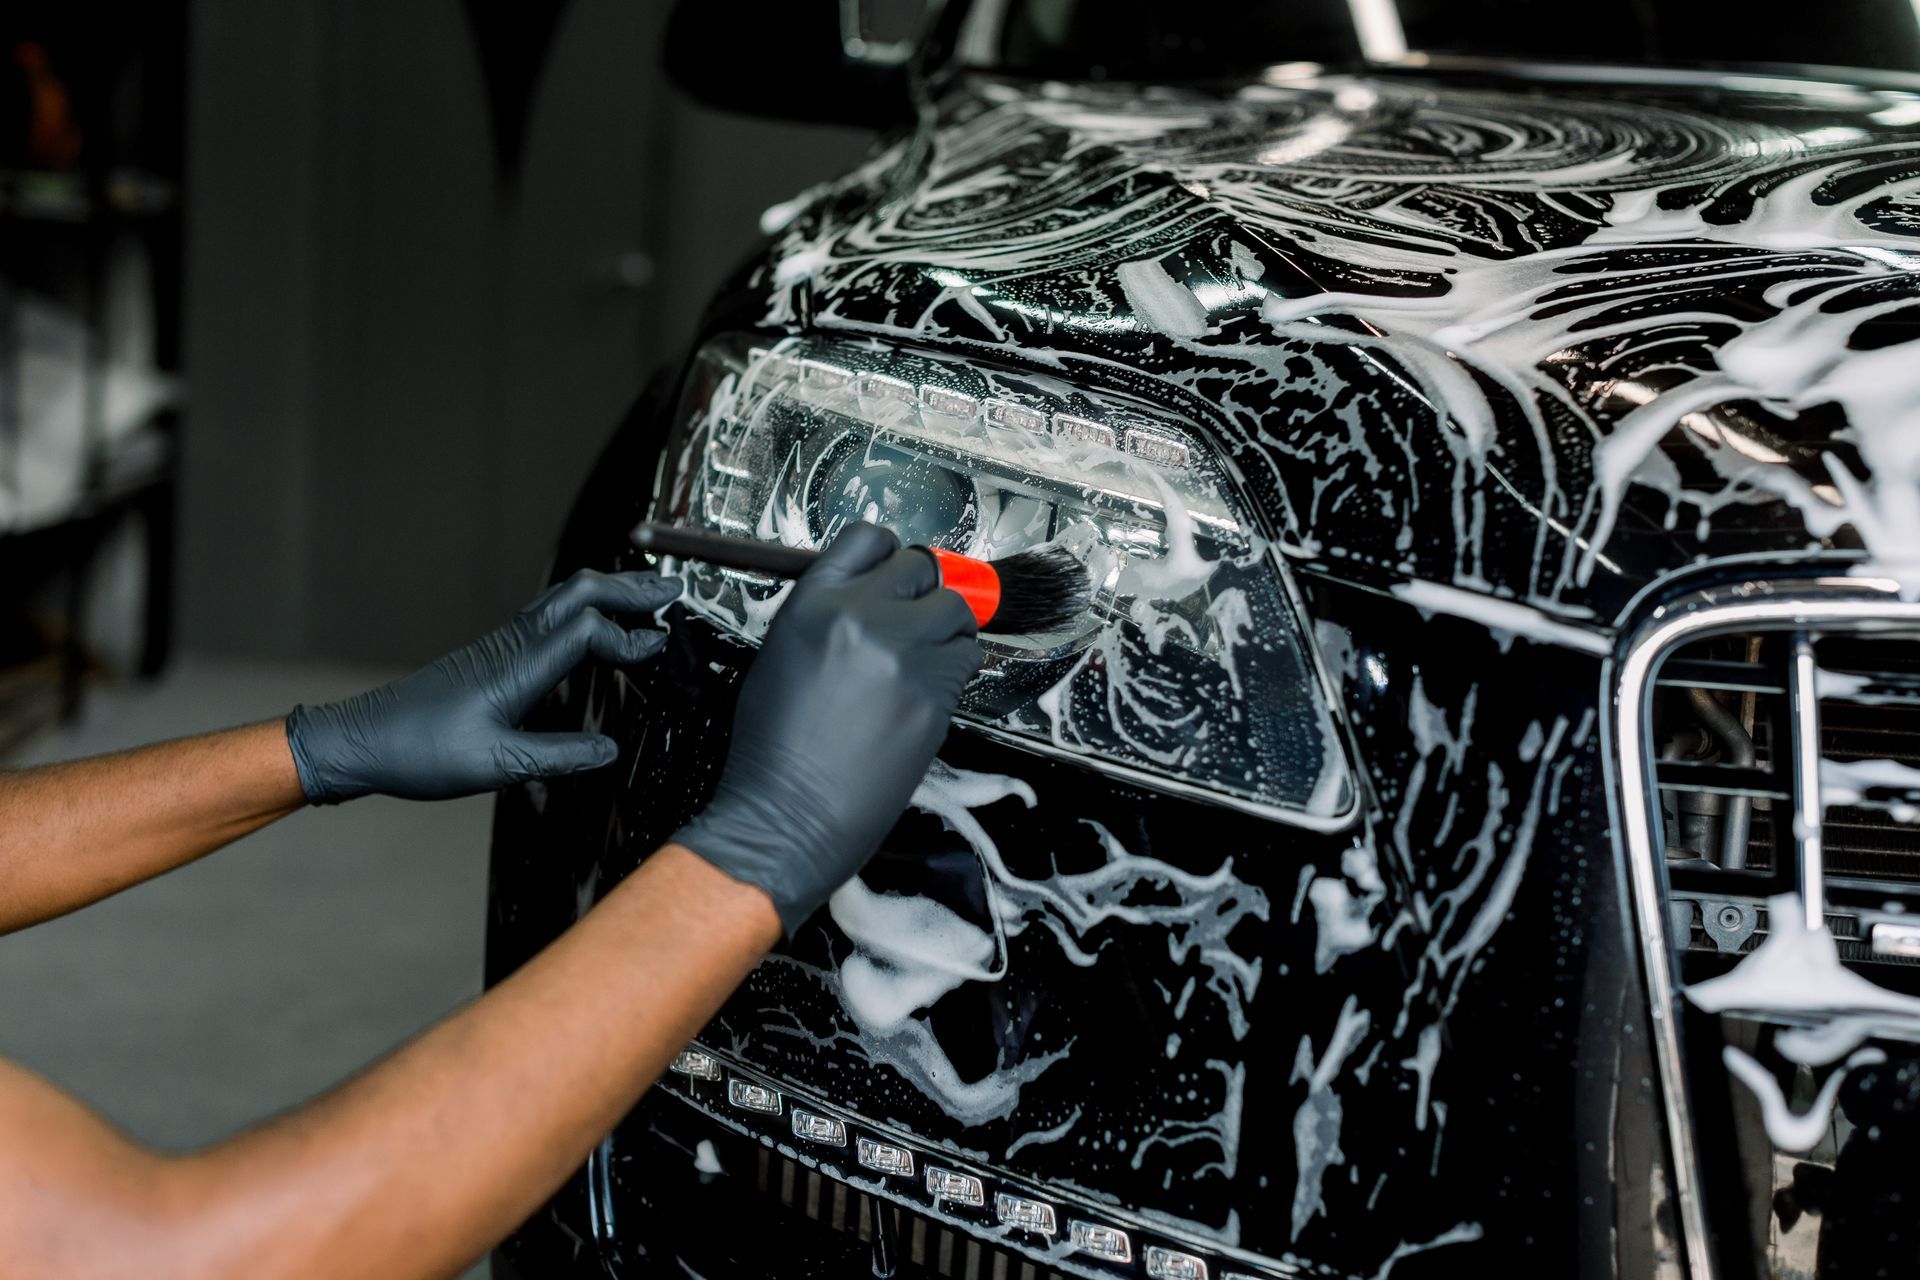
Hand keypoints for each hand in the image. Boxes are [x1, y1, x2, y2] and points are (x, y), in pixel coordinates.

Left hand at [286, 569, 682, 802]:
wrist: (363, 742)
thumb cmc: (420, 752)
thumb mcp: (496, 766)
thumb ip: (558, 756)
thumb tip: (610, 749)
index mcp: (518, 666)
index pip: (588, 629)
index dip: (630, 635)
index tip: (662, 648)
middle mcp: (513, 645)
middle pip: (579, 594)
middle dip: (630, 588)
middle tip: (674, 591)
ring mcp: (502, 646)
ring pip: (564, 600)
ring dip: (609, 593)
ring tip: (647, 598)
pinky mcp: (494, 656)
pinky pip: (549, 616)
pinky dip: (584, 610)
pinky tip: (594, 626)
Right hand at [673, 524, 981, 932]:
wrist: (788, 814)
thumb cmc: (774, 747)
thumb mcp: (781, 654)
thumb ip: (826, 612)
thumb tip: (869, 594)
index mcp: (814, 603)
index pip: (868, 538)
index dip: (887, 555)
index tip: (894, 572)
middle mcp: (861, 617)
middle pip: (922, 568)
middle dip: (922, 591)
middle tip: (914, 618)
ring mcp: (903, 655)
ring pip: (956, 610)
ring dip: (947, 627)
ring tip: (925, 655)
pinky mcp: (935, 695)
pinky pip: (966, 658)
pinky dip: (955, 667)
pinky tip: (928, 689)